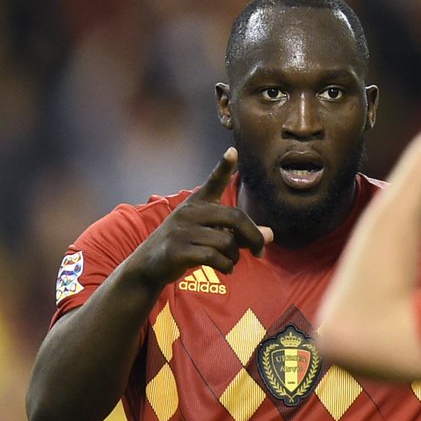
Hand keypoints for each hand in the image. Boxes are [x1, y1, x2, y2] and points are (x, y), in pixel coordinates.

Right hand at [131, 148, 272, 288]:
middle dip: (254, 237)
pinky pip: (215, 257)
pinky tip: (226, 268)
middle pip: (235, 218)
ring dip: (235, 256)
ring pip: (227, 242)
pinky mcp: (178, 251)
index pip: (213, 182)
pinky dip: (227, 266)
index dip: (223, 167)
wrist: (149, 265)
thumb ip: (240, 232)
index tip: (233, 151)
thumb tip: (271, 234)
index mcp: (197, 203)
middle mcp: (189, 212)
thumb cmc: (186, 245)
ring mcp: (182, 231)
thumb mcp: (210, 234)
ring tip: (231, 261)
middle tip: (260, 251)